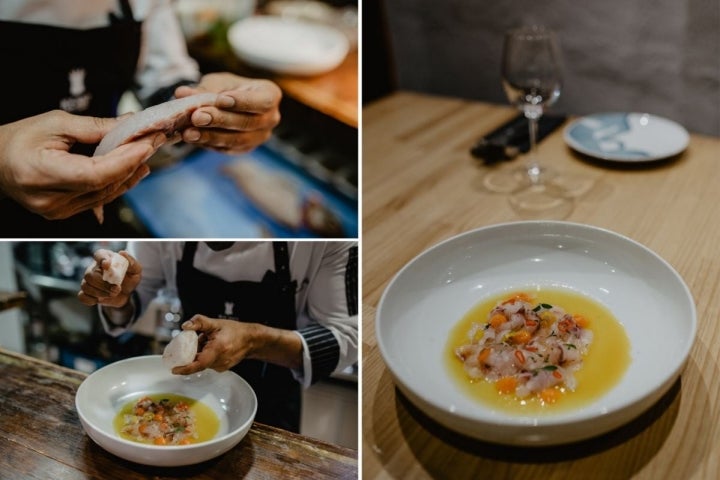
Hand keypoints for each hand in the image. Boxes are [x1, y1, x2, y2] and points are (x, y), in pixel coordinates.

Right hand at [0, 110, 162, 218]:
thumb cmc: (19, 140)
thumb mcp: (55, 123)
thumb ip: (95, 128)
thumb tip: (130, 125)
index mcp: (42, 174)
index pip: (96, 174)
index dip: (125, 160)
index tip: (146, 144)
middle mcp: (51, 200)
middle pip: (105, 185)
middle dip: (133, 162)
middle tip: (153, 142)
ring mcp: (58, 211)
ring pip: (106, 195)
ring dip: (130, 174)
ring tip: (147, 154)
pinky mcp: (64, 213)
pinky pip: (99, 200)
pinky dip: (117, 183)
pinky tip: (133, 170)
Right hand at [77, 250, 141, 307]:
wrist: (126, 294)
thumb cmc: (129, 278)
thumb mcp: (136, 271)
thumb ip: (132, 262)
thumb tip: (123, 253)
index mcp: (106, 258)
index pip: (99, 254)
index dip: (101, 259)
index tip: (107, 265)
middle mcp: (94, 268)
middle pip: (89, 275)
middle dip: (103, 284)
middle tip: (117, 289)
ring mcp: (88, 281)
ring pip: (86, 286)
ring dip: (101, 293)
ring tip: (113, 294)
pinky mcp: (87, 292)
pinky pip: (82, 296)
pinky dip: (90, 300)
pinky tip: (100, 299)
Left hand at [172, 315, 301, 374]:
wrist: (251, 340)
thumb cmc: (234, 330)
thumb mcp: (216, 323)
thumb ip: (199, 322)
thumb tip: (184, 326)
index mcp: (218, 349)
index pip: (199, 363)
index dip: (185, 368)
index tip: (174, 369)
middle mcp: (220, 360)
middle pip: (197, 362)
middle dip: (190, 354)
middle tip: (188, 344)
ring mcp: (222, 366)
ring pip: (202, 363)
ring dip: (198, 354)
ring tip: (205, 341)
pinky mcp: (222, 368)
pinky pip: (208, 363)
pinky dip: (205, 356)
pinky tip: (210, 346)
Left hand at [175, 73, 281, 153]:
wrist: (229, 104)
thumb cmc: (228, 88)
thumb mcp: (217, 82)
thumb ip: (203, 89)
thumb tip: (182, 94)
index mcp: (270, 95)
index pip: (262, 102)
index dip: (242, 102)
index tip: (221, 100)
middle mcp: (271, 119)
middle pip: (247, 123)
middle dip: (220, 120)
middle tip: (197, 117)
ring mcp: (260, 137)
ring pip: (237, 140)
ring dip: (211, 136)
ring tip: (189, 132)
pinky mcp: (245, 149)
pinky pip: (227, 149)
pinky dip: (209, 143)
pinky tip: (193, 138)